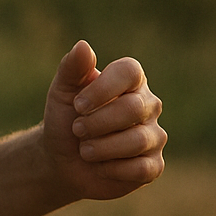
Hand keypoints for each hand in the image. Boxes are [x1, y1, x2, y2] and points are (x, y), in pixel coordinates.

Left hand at [40, 40, 165, 201]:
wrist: (62, 160)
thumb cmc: (66, 118)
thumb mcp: (61, 91)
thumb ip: (72, 68)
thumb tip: (84, 46)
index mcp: (130, 81)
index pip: (130, 72)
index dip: (103, 88)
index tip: (78, 104)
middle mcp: (148, 105)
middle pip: (134, 108)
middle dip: (98, 122)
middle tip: (77, 129)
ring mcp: (154, 136)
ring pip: (138, 140)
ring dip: (102, 147)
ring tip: (84, 149)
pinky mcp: (153, 165)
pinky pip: (142, 168)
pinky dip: (113, 169)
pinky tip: (101, 166)